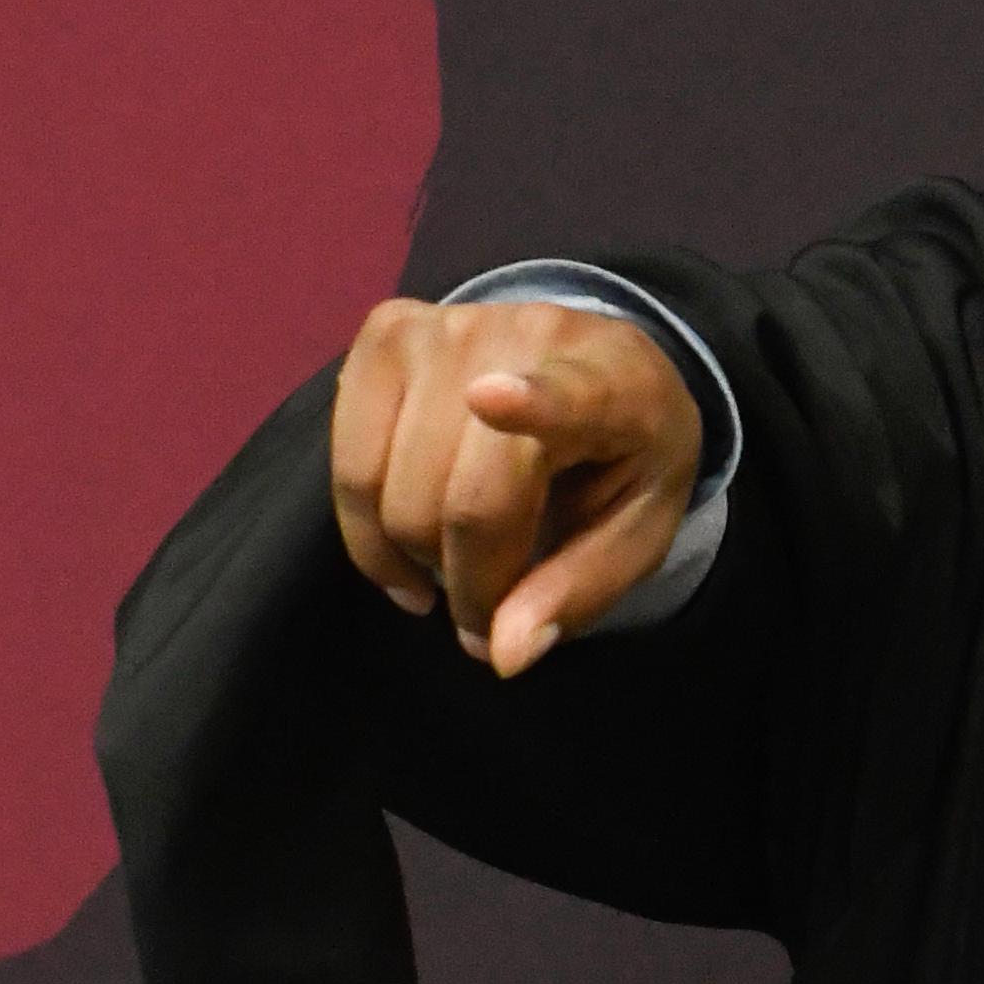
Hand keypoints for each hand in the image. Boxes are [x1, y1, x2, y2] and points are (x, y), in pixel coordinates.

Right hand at [326, 296, 705, 677]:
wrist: (593, 365)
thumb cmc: (622, 458)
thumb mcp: (636, 534)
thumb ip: (578, 592)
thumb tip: (500, 656)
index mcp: (612, 385)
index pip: (568, 394)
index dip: (530, 402)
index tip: (491, 398)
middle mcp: (523, 338)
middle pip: (461, 497)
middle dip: (470, 584)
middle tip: (491, 610)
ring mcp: (445, 327)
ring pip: (391, 487)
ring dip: (417, 559)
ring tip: (457, 570)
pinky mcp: (385, 332)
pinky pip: (346, 462)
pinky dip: (368, 531)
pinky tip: (406, 553)